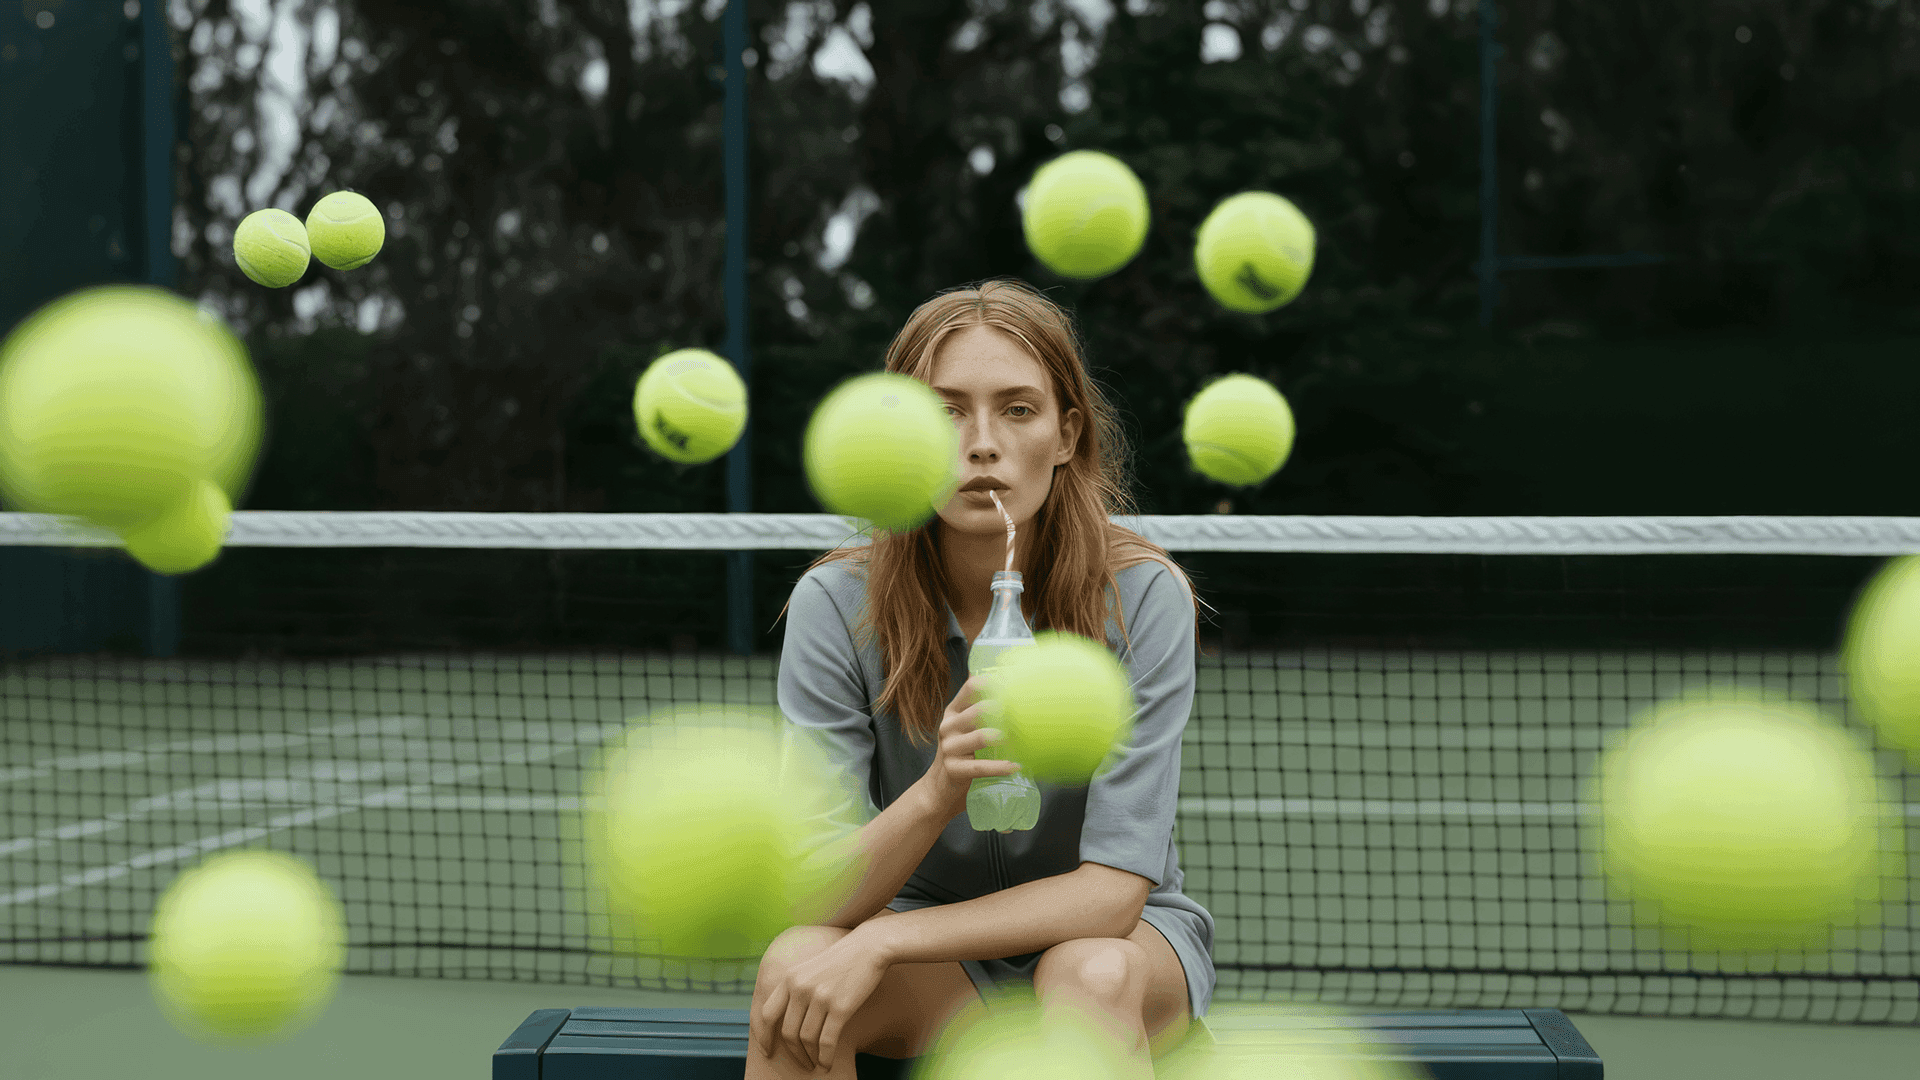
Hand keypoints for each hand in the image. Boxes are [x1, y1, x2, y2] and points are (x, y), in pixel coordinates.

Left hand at [752, 928, 891, 1073]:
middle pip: (787, 1032)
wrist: (869, 947)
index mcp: (789, 978)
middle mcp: (800, 987)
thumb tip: (786, 1018)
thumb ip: (795, 988)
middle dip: (794, 1052)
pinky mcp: (840, 1006)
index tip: (767, 1051)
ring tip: (816, 1065)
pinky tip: (828, 1064)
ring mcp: (820, 997)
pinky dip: (825, 1057)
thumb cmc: (841, 960)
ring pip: (807, 1039)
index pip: (765, 1014)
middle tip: (802, 1063)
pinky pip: (827, 1041)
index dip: (763, 1037)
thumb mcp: (810, 968)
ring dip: (810, 1057)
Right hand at [923, 675, 1020, 816]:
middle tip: (1025, 713)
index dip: (993, 682)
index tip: (1016, 683)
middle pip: (977, 711)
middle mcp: (948, 726)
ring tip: (1021, 738)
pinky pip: (980, 767)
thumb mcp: (965, 727)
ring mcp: (949, 748)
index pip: (971, 688)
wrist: (939, 787)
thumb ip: (979, 709)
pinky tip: (1015, 766)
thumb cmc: (962, 753)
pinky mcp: (954, 769)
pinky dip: (1000, 767)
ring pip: (980, 737)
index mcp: (953, 711)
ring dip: (1002, 736)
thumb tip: (1005, 679)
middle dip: (1003, 710)